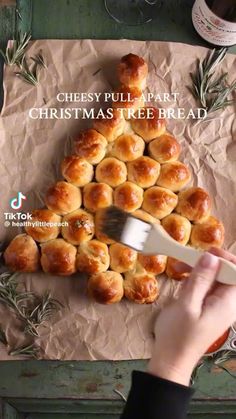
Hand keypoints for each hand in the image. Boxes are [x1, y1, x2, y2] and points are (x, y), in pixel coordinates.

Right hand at [148, 249, 235, 385]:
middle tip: (186, 260)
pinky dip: (194, 279)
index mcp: (228, 302)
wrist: (171, 359)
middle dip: (207, 262)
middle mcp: (226, 302)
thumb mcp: (187, 304)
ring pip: (213, 277)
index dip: (226, 259)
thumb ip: (200, 279)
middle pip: (225, 272)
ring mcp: (217, 304)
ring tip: (178, 269)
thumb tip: (211, 256)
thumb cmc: (179, 335)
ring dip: (197, 269)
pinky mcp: (207, 306)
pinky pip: (205, 286)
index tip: (207, 253)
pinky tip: (181, 281)